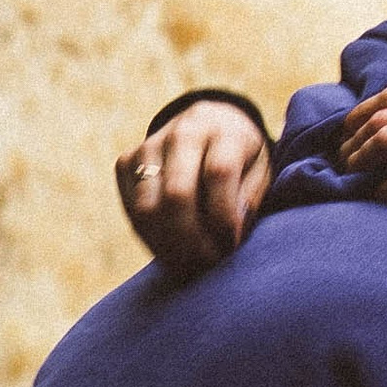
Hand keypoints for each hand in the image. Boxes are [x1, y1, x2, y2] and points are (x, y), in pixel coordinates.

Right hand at [117, 101, 270, 269]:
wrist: (208, 122)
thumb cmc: (240, 157)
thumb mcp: (260, 171)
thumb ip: (248, 201)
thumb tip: (228, 236)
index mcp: (223, 132)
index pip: (218, 174)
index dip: (224, 218)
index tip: (232, 245)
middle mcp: (183, 134)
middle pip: (177, 195)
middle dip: (192, 242)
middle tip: (207, 264)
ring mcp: (149, 146)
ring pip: (147, 208)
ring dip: (168, 247)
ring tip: (189, 265)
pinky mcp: (126, 162)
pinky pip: (132, 212)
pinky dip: (151, 239)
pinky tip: (172, 249)